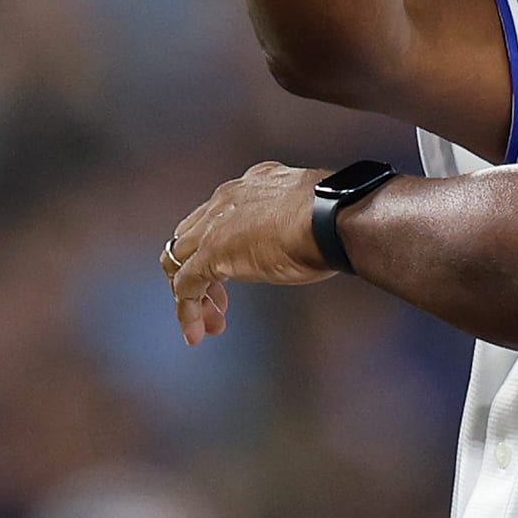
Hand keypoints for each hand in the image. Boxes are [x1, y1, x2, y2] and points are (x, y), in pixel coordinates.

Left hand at [162, 161, 336, 344]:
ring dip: (192, 296)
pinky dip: (187, 312)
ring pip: (180, 262)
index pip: (218, 216)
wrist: (333, 216)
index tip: (237, 272)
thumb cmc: (337, 216)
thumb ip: (297, 222)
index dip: (220, 247)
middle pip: (190, 238)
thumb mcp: (311, 214)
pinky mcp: (212, 254)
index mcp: (251, 185)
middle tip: (221, 305)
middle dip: (201, 272)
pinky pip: (184, 287)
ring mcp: (215, 226)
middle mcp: (225, 200)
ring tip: (211, 324)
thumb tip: (313, 238)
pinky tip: (197, 333)